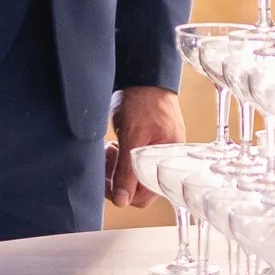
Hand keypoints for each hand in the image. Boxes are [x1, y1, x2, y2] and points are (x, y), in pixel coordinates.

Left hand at [106, 84, 184, 208]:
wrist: (144, 74)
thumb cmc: (144, 100)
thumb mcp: (132, 137)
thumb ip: (126, 171)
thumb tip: (122, 201)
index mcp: (168, 160)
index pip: (145, 196)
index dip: (122, 192)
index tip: (106, 180)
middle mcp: (163, 160)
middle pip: (137, 188)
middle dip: (117, 180)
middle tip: (106, 162)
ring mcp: (155, 151)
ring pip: (132, 175)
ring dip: (116, 169)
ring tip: (109, 151)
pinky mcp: (146, 143)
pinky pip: (132, 161)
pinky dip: (119, 158)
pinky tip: (113, 146)